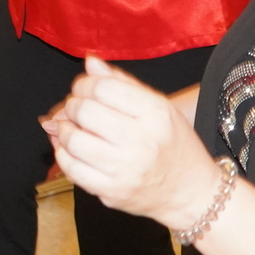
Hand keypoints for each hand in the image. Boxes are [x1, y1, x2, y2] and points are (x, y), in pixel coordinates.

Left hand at [46, 57, 229, 232]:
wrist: (191, 192)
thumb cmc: (174, 145)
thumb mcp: (159, 106)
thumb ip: (122, 83)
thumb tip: (90, 62)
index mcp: (155, 114)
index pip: (103, 88)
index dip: (84, 84)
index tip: (84, 88)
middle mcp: (141, 142)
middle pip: (85, 111)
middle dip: (73, 105)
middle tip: (77, 108)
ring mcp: (125, 170)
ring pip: (73, 141)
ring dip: (64, 129)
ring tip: (72, 127)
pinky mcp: (111, 191)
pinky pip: (72, 169)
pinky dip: (63, 154)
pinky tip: (72, 149)